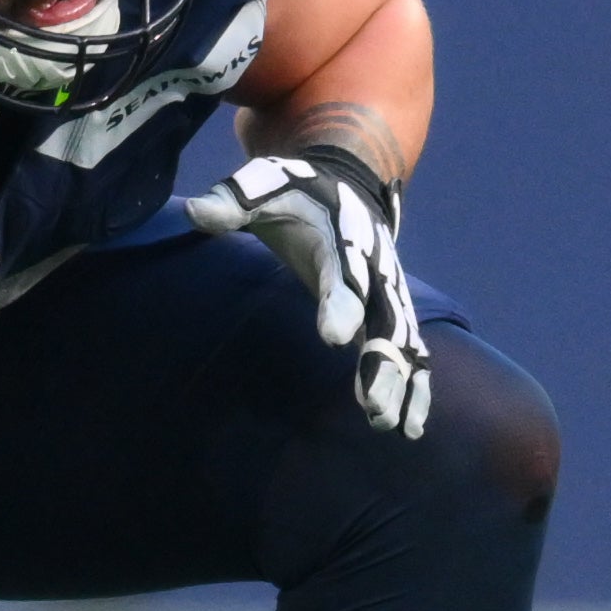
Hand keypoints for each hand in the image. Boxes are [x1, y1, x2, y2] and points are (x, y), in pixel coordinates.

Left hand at [186, 144, 430, 437]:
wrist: (347, 182)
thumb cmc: (297, 189)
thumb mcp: (264, 184)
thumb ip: (234, 201)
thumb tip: (197, 213)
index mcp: (343, 238)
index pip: (345, 274)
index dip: (341, 304)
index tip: (335, 337)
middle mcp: (375, 268)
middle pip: (385, 318)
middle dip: (382, 362)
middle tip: (373, 405)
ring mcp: (387, 291)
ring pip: (403, 340)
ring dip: (401, 383)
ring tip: (392, 427)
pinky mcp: (388, 309)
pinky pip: (409, 349)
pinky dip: (414, 384)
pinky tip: (410, 426)